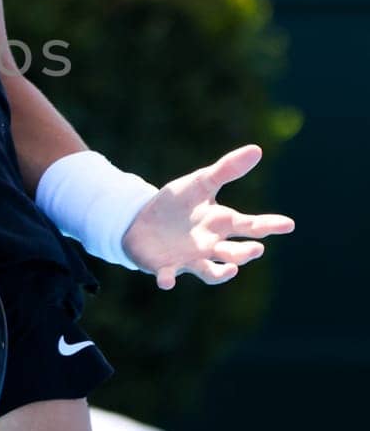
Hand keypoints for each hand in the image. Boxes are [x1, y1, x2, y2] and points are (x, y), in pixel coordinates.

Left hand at [121, 143, 294, 291]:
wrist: (142, 221)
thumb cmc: (177, 204)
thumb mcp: (200, 183)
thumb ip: (226, 169)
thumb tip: (257, 150)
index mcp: (220, 224)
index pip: (249, 225)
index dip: (269, 225)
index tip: (288, 224)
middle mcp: (210, 245)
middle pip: (233, 252)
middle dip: (245, 253)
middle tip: (256, 249)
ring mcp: (189, 258)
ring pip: (209, 270)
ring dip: (220, 273)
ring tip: (231, 270)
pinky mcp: (165, 267)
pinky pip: (168, 275)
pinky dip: (168, 278)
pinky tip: (167, 281)